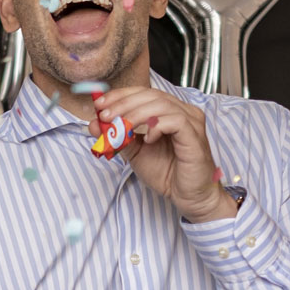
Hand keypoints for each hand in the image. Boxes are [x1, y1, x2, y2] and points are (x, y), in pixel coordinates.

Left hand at [90, 86, 235, 223]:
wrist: (187, 196)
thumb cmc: (167, 173)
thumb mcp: (135, 152)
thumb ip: (117, 137)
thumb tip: (94, 124)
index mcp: (169, 111)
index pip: (143, 93)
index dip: (120, 95)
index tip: (100, 104)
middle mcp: (183, 111)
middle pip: (151, 95)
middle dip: (124, 103)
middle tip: (105, 116)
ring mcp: (191, 121)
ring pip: (161, 104)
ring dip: (135, 114)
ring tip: (121, 128)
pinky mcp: (195, 135)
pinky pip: (175, 120)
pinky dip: (156, 126)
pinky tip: (148, 139)